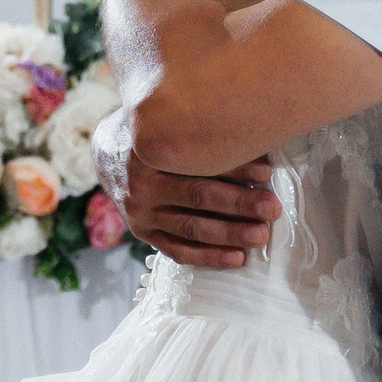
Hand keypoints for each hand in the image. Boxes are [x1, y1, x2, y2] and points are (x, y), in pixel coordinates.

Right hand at [94, 109, 278, 268]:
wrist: (110, 154)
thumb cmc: (156, 135)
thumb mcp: (171, 124)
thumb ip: (205, 133)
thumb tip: (259, 140)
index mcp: (149, 150)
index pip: (197, 162)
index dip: (235, 166)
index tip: (267, 171)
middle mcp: (141, 184)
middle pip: (197, 195)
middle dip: (239, 203)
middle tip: (271, 208)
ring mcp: (140, 213)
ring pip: (190, 228)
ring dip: (229, 233)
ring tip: (260, 236)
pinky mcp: (143, 232)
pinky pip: (178, 250)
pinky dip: (209, 256)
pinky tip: (237, 258)